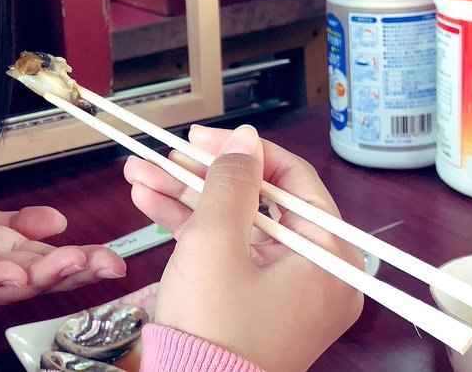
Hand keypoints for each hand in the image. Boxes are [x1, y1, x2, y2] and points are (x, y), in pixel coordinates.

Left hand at [0, 197, 126, 304]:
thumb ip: (22, 223)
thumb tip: (58, 220)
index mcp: (9, 257)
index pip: (54, 262)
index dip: (86, 262)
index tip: (117, 261)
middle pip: (42, 276)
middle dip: (77, 271)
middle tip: (106, 263)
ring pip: (12, 280)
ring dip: (44, 274)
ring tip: (71, 263)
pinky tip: (12, 273)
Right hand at [124, 125, 362, 371]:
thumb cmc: (215, 333)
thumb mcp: (216, 242)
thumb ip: (231, 183)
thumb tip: (244, 143)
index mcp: (329, 258)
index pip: (294, 182)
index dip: (244, 153)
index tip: (203, 139)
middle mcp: (316, 274)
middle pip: (259, 203)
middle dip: (203, 177)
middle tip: (166, 157)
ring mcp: (284, 292)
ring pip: (236, 226)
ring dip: (188, 199)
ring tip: (142, 175)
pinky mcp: (254, 306)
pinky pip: (229, 255)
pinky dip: (193, 231)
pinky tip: (152, 204)